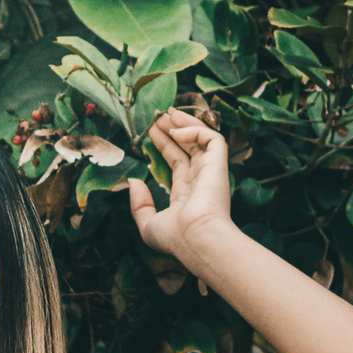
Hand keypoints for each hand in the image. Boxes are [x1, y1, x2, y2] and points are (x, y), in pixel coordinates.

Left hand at [128, 107, 231, 269]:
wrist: (197, 238)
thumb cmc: (175, 237)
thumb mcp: (148, 224)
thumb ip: (139, 204)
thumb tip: (133, 181)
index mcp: (187, 194)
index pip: (178, 162)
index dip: (164, 145)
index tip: (151, 131)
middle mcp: (200, 180)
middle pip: (189, 147)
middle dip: (173, 129)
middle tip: (158, 116)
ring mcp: (211, 171)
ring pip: (203, 138)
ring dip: (185, 124)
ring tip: (167, 113)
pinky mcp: (219, 163)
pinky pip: (212, 138)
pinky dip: (195, 130)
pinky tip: (176, 133)